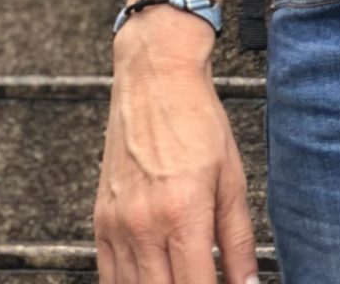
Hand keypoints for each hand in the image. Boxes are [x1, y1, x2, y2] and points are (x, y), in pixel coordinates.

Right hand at [93, 41, 257, 283]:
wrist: (155, 76)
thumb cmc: (196, 119)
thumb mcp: (232, 179)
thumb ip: (239, 240)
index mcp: (182, 213)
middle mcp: (143, 224)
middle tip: (201, 282)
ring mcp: (117, 224)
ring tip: (179, 279)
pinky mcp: (100, 220)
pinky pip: (106, 275)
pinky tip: (149, 280)